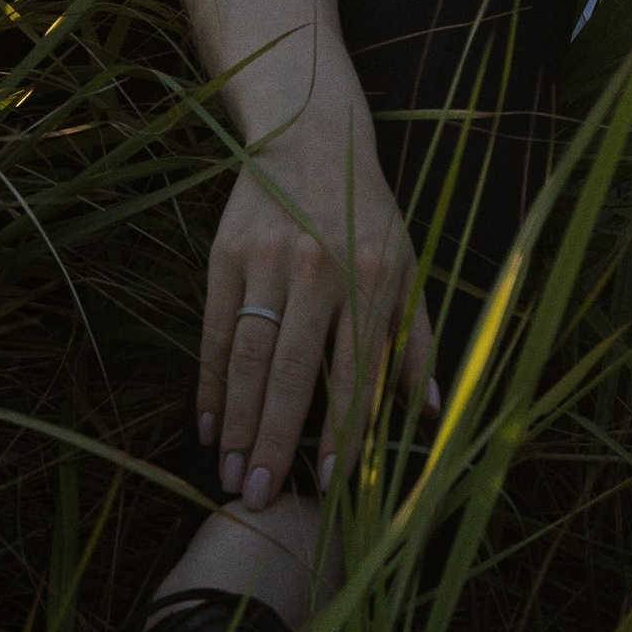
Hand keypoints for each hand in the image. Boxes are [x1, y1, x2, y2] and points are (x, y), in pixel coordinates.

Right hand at [197, 114, 435, 509]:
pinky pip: (213, 327)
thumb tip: (425, 414)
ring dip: (234, 420)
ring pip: (244, 354)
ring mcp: (266, 258)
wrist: (310, 135)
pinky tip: (206, 422)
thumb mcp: (407, 267)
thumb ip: (415, 341)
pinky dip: (207, 380)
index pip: (352, 369)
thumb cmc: (369, 213)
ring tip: (228, 473)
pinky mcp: (225, 252)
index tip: (326, 486)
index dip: (340, 432)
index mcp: (369, 277)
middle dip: (271, 439)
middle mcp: (316, 267)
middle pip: (288, 369)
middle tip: (257, 496)